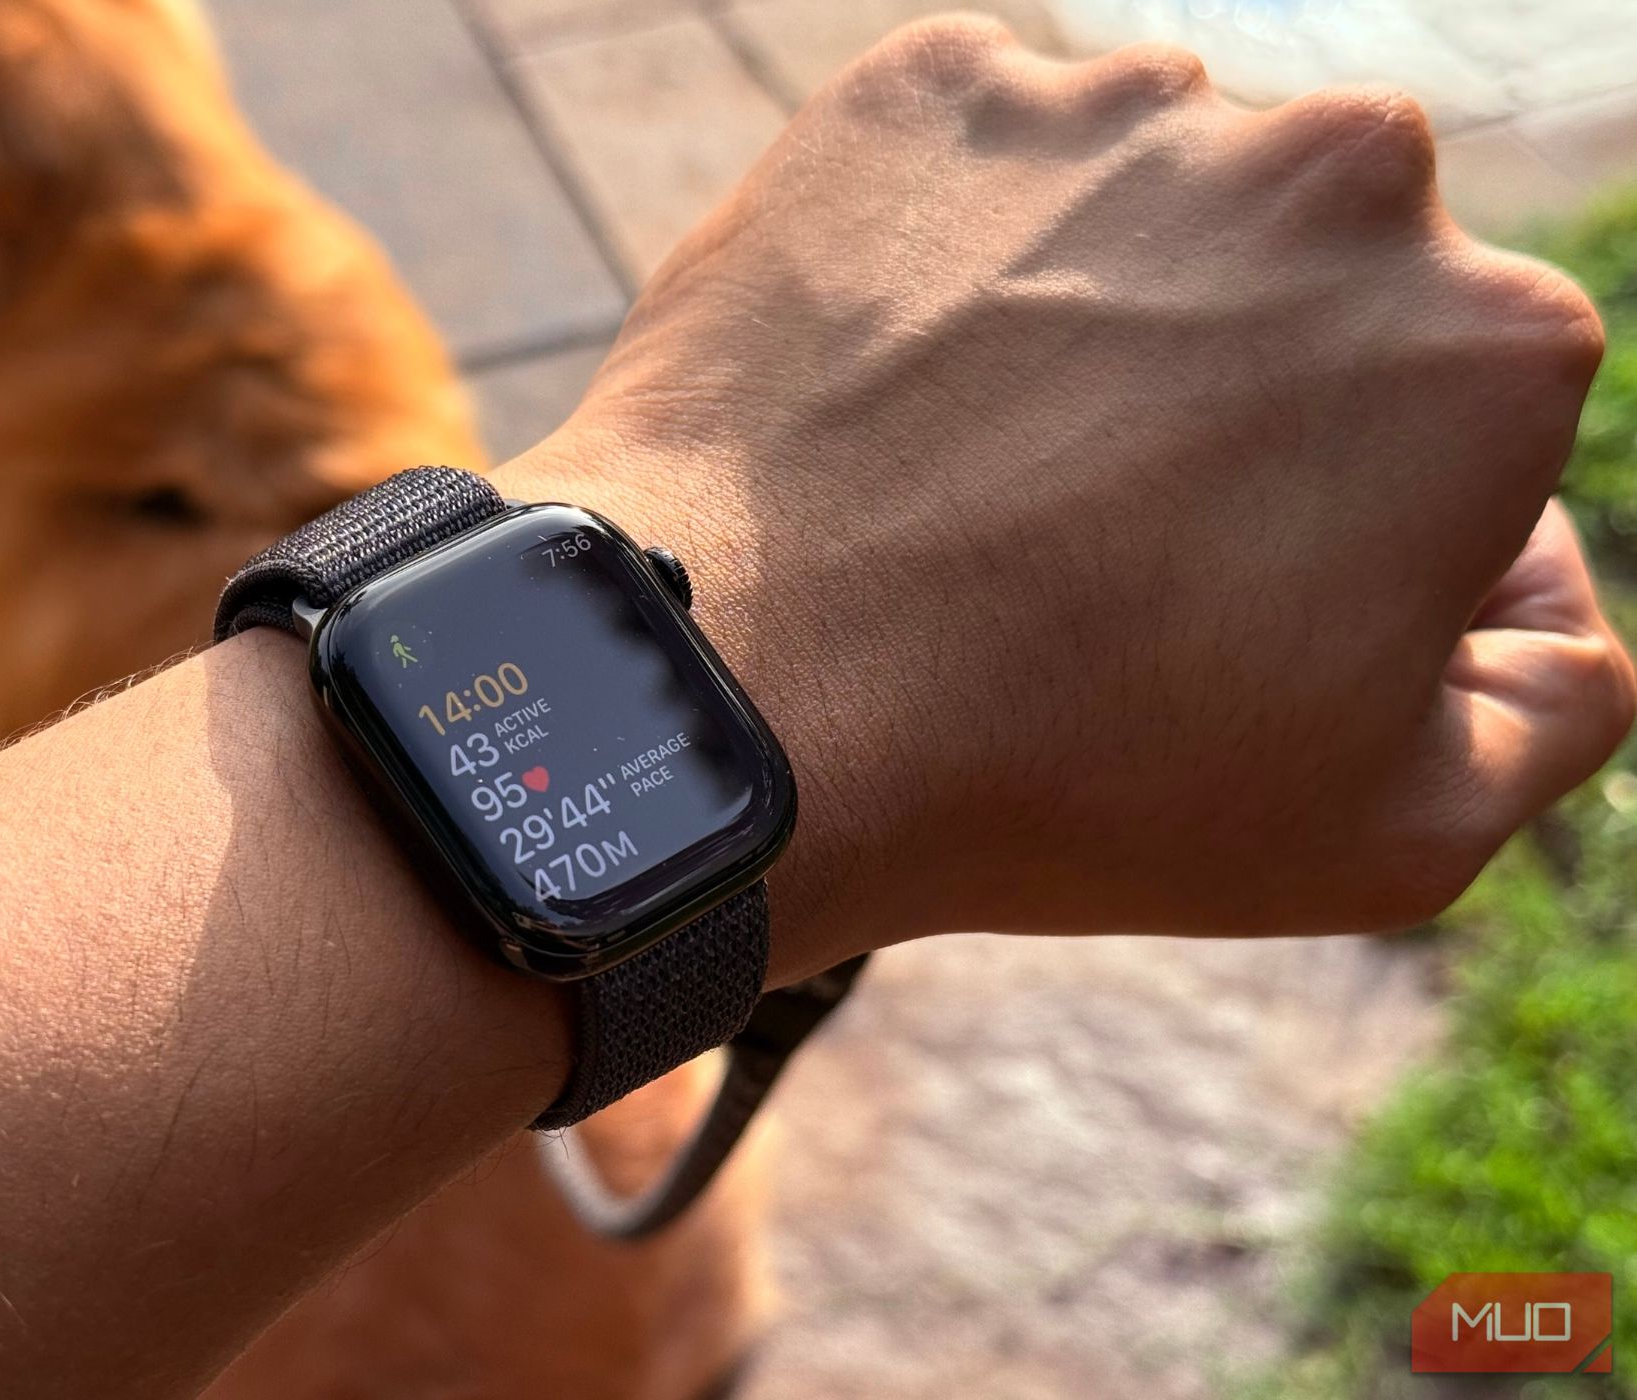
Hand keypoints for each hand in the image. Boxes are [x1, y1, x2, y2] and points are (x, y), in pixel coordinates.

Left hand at [495, 17, 1634, 978]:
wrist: (741, 692)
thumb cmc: (1068, 781)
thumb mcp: (1393, 830)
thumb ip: (1554, 692)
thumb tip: (1537, 576)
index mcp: (1483, 341)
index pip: (1456, 403)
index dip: (1351, 508)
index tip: (1227, 584)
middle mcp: (1335, 170)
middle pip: (1310, 276)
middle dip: (1242, 382)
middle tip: (1095, 523)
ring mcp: (1118, 109)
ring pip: (1146, 202)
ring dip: (1095, 302)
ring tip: (977, 461)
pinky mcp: (931, 86)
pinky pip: (978, 163)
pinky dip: (947, 251)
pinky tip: (892, 381)